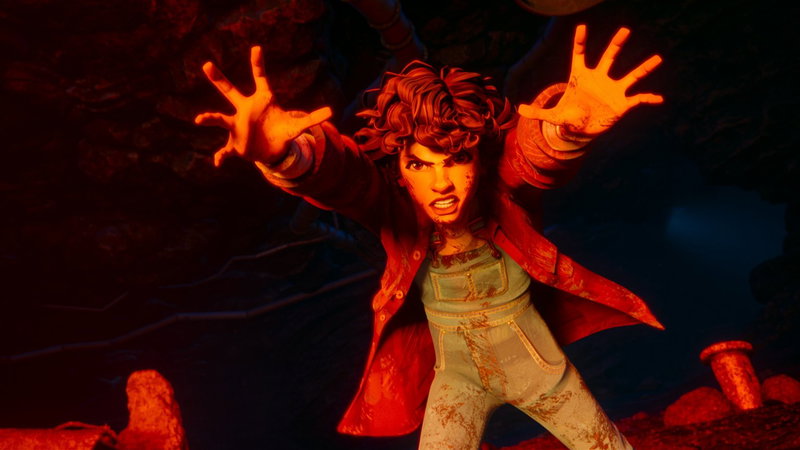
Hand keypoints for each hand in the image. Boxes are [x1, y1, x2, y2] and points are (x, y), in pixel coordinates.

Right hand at [194, 46, 331, 166]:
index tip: (257, 48)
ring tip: (200, 119)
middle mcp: (245, 110)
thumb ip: (312, 118)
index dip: (258, 65)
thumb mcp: (298, 126)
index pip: (260, 79)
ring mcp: (238, 126)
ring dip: (210, 119)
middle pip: (230, 92)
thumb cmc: (282, 131)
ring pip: (220, 119)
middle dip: (219, 79)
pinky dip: (220, 157)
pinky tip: (216, 162)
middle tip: (207, 64)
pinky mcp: (235, 145)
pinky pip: (225, 152)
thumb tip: (331, 112)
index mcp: (262, 101)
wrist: (272, 149)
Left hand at [517, 25, 662, 137]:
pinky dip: (648, 99)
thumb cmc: (568, 116)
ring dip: (644, 68)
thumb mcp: (552, 116)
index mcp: (581, 77)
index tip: (581, 27)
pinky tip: (659, 99)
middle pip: (609, 58)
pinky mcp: (622, 104)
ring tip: (657, 59)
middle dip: (616, 45)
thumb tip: (520, 109)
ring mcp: (613, 90)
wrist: (581, 129)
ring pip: (630, 76)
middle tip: (625, 30)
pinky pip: (638, 100)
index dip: (580, 42)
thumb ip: (538, 111)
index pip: (579, 56)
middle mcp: (599, 79)